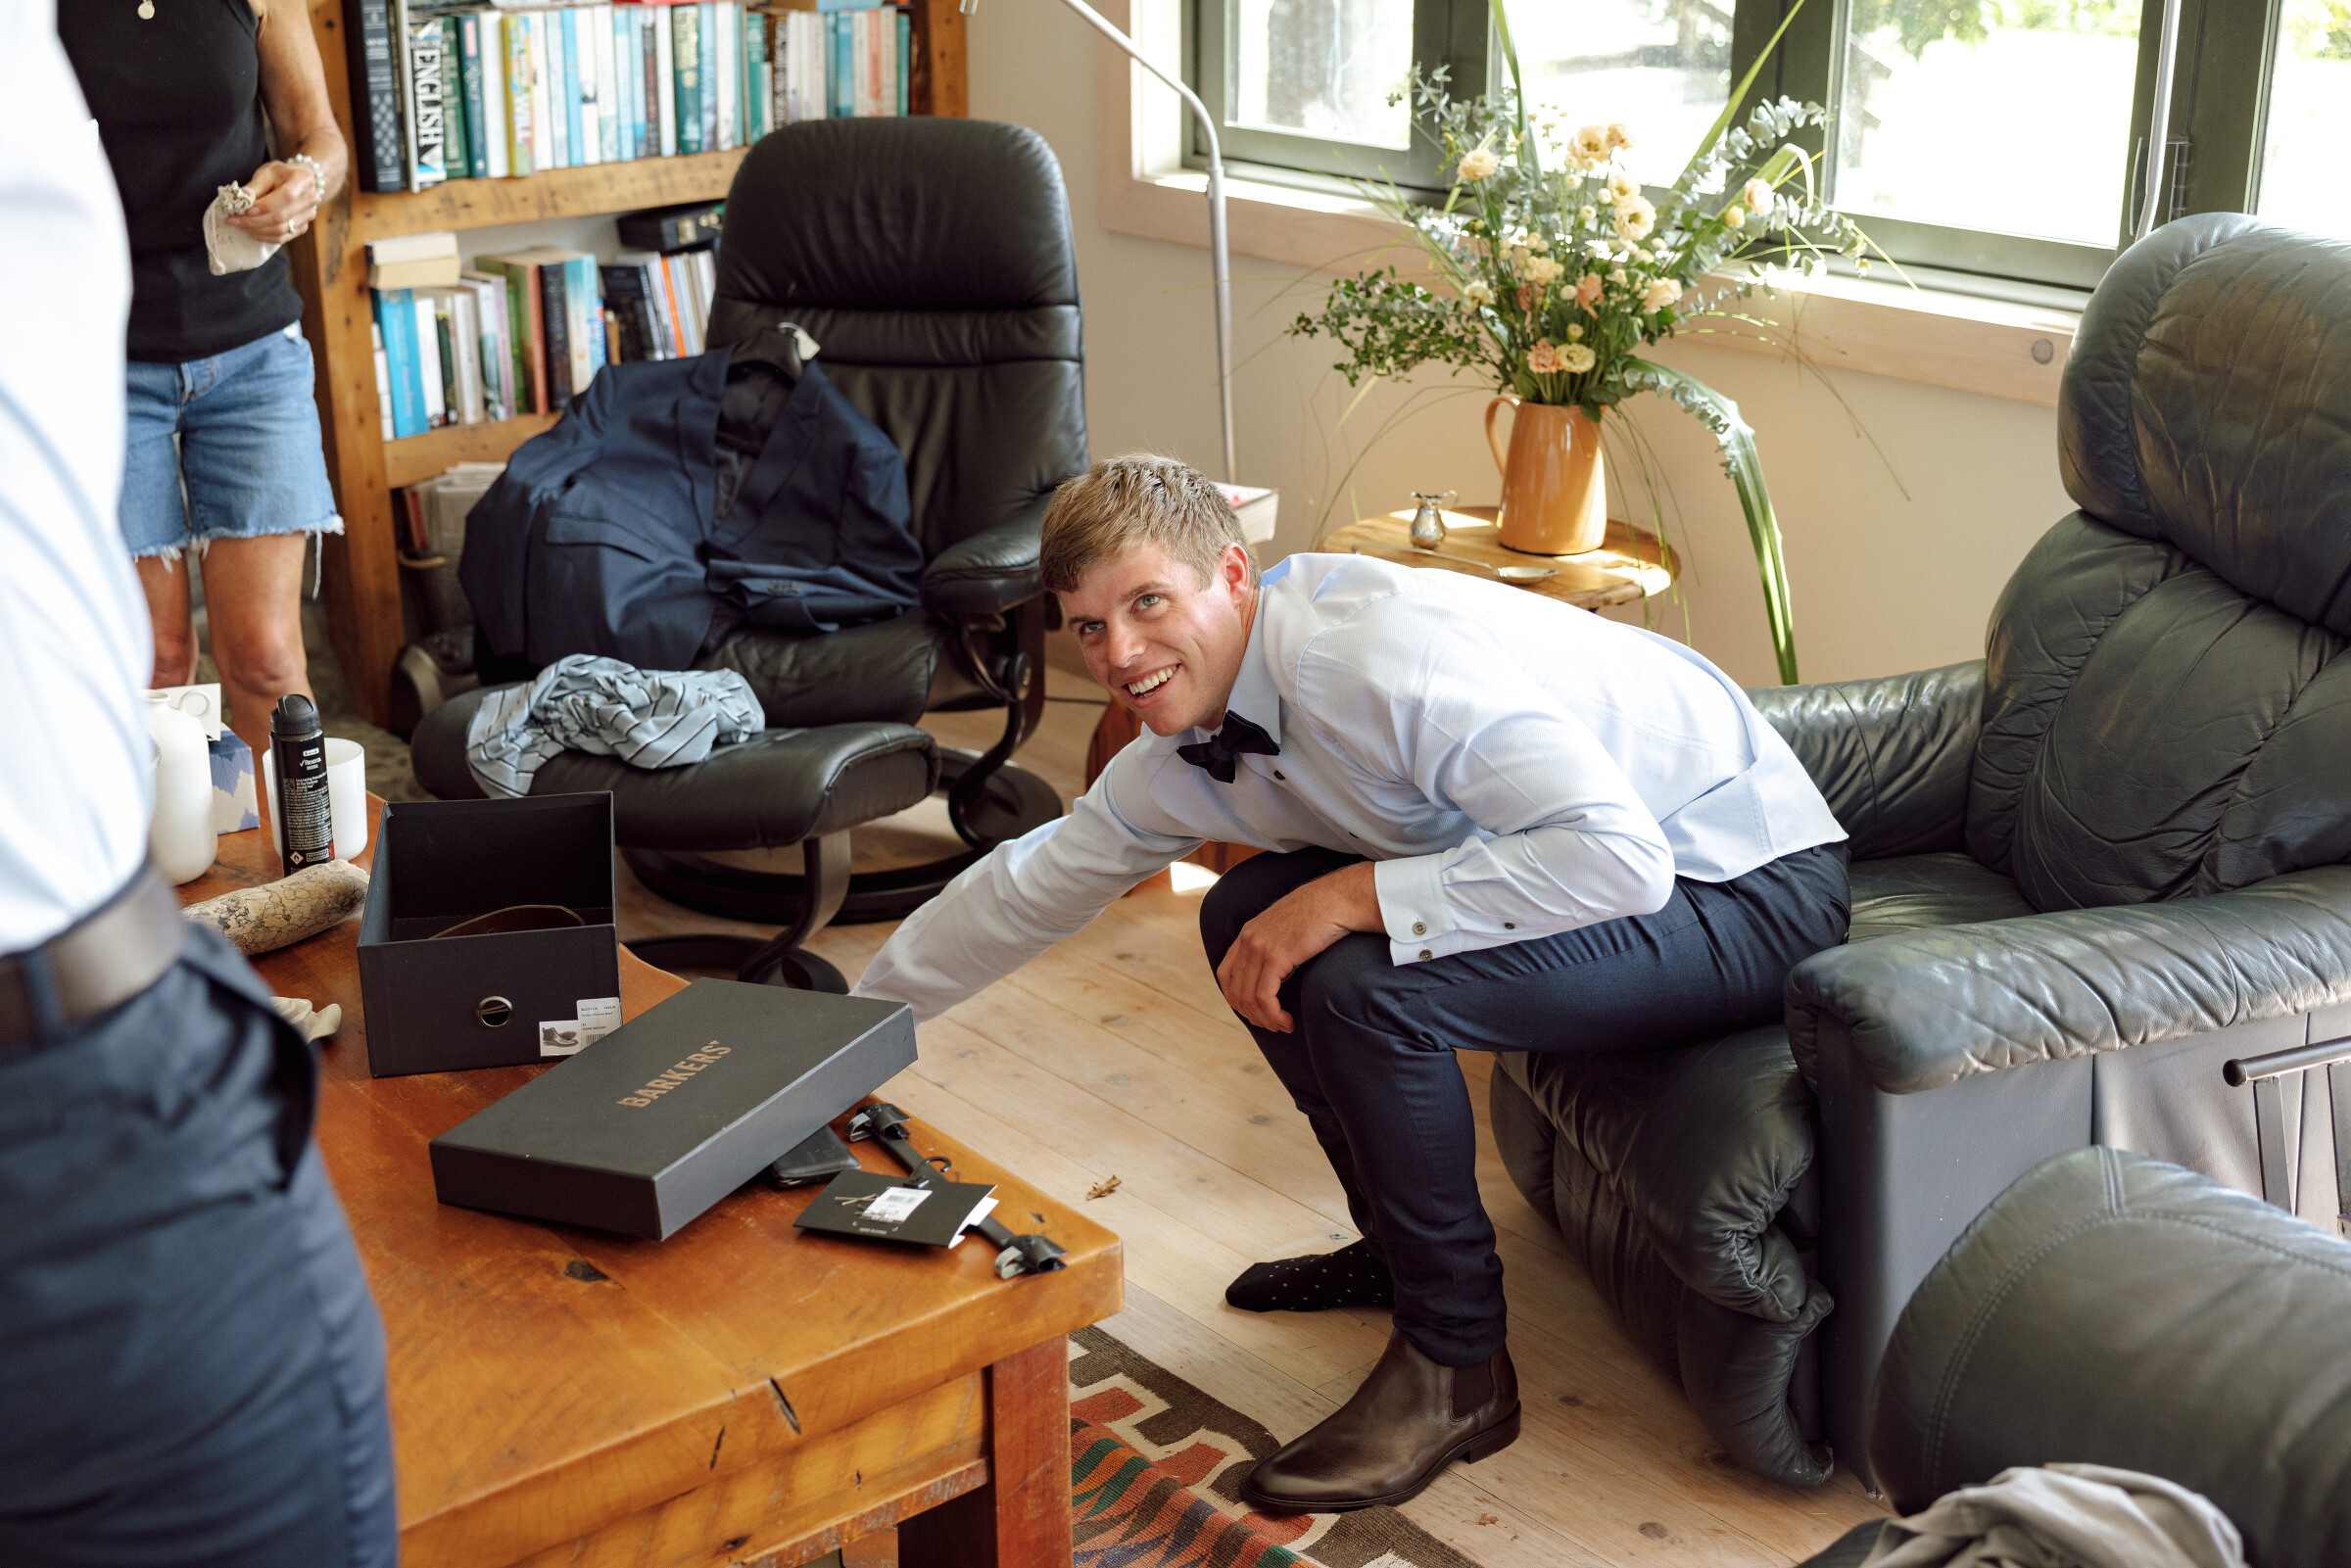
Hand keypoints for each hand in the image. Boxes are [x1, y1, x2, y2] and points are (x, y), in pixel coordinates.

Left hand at [229, 159, 318, 243]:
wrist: (299, 181)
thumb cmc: (281, 174)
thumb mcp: (267, 172)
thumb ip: (254, 187)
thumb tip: (239, 201)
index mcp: (303, 180)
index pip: (285, 197)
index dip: (265, 206)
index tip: (245, 210)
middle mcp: (310, 199)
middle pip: (281, 216)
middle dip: (254, 221)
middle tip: (234, 220)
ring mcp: (309, 215)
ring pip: (281, 230)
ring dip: (258, 230)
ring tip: (241, 225)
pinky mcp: (303, 227)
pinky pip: (283, 237)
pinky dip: (265, 237)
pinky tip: (253, 232)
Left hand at [1215, 862, 1381, 1032]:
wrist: (1338, 899)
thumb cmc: (1321, 914)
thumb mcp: (1287, 928)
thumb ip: (1274, 945)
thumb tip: (1277, 972)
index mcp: (1248, 933)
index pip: (1225, 974)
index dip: (1235, 999)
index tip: (1254, 1012)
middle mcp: (1248, 939)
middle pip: (1235, 990)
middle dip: (1252, 1015)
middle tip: (1272, 1026)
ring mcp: (1259, 947)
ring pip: (1248, 998)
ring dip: (1264, 1020)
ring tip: (1282, 1026)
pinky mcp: (1276, 957)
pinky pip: (1264, 997)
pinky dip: (1273, 1015)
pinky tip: (1286, 1021)